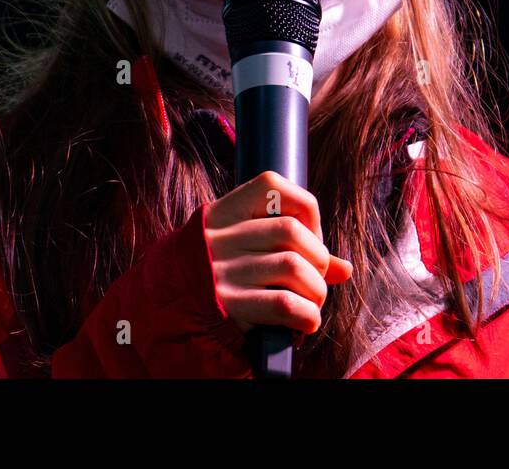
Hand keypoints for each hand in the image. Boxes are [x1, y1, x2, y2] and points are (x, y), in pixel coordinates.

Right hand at [203, 171, 352, 335]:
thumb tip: (344, 268)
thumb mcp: (241, 250)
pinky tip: (306, 322)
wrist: (164, 313)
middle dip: (318, 257)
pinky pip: (284, 304)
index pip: (272, 186)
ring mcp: (222, 272)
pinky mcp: (228, 307)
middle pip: (291, 231)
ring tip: (313, 302)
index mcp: (223, 213)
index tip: (310, 236)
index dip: (306, 210)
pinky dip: (307, 315)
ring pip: (292, 266)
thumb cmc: (216, 277)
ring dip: (316, 289)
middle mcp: (220, 238)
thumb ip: (290, 250)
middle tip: (316, 277)